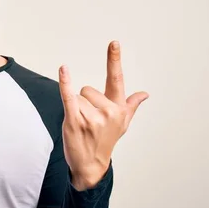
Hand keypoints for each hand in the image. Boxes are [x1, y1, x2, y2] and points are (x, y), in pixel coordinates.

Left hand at [58, 41, 148, 190]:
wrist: (90, 165)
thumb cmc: (105, 141)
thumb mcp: (122, 124)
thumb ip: (131, 105)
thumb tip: (145, 94)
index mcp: (119, 108)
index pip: (116, 78)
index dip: (114, 59)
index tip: (114, 42)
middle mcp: (108, 111)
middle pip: (88, 89)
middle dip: (85, 102)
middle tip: (88, 121)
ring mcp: (92, 117)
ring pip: (78, 97)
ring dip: (76, 109)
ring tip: (82, 126)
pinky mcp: (75, 120)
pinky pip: (69, 96)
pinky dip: (65, 83)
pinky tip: (64, 69)